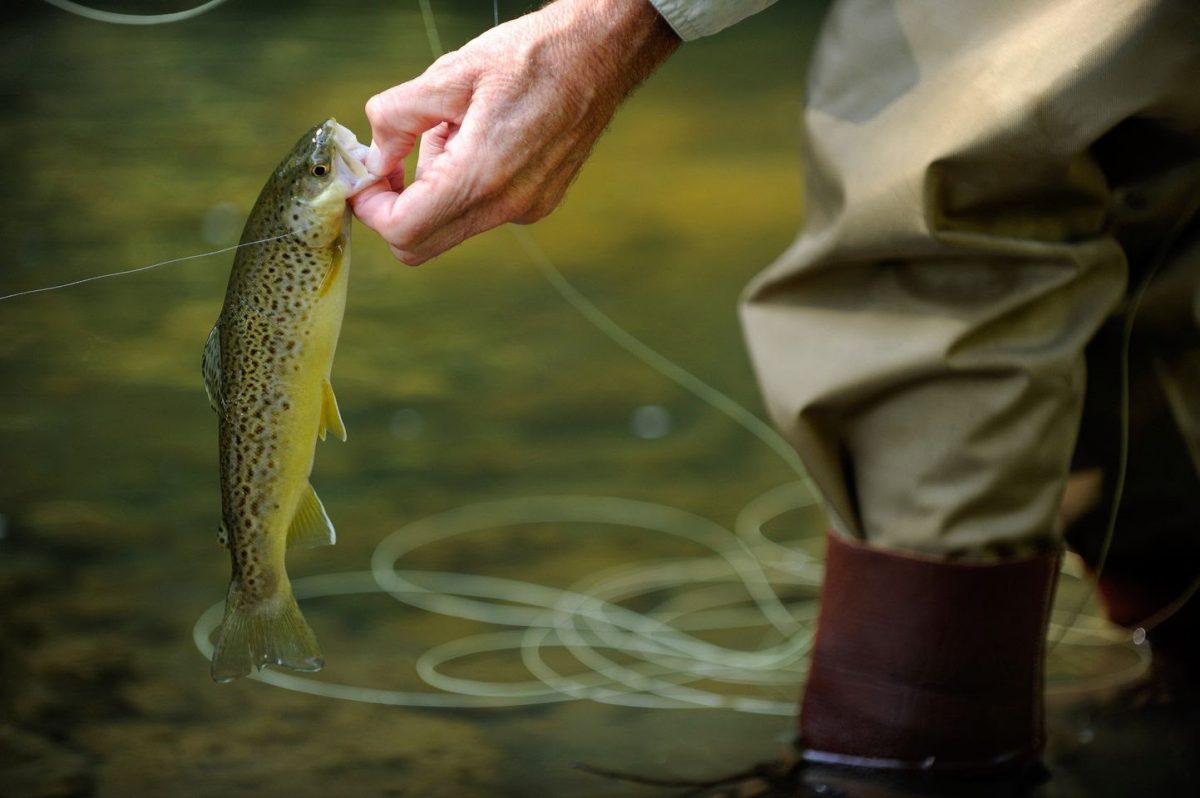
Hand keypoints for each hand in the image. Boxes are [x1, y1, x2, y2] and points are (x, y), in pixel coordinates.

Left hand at [350, 0, 678, 264]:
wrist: (600, 54)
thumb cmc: (532, 56)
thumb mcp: (450, 73)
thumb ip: (397, 118)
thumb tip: (372, 155)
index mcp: (482, 175)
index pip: (403, 230)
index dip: (370, 209)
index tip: (361, 179)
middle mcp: (507, 205)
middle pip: (422, 243)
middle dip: (393, 209)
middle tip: (388, 162)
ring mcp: (525, 209)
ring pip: (450, 226)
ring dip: (430, 190)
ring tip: (449, 129)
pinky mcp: (537, 204)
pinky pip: (480, 211)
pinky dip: (461, 185)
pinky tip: (476, 137)